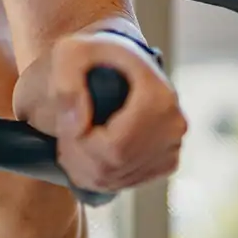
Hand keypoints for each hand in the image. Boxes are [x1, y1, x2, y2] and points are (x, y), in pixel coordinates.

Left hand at [12, 29, 186, 193]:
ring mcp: (173, 145)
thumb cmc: (92, 54)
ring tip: (72, 142)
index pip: (114, 147)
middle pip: (115, 166)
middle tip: (64, 136)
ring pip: (118, 179)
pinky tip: (89, 153)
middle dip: (79, 158)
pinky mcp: (167, 160)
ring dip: (84, 168)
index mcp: (158, 97)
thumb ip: (65, 83)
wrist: (114, 60)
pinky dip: (100, 175)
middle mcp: (173, 124)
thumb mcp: (69, 53)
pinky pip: (128, 183)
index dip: (81, 145)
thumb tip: (79, 126)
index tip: (67, 126)